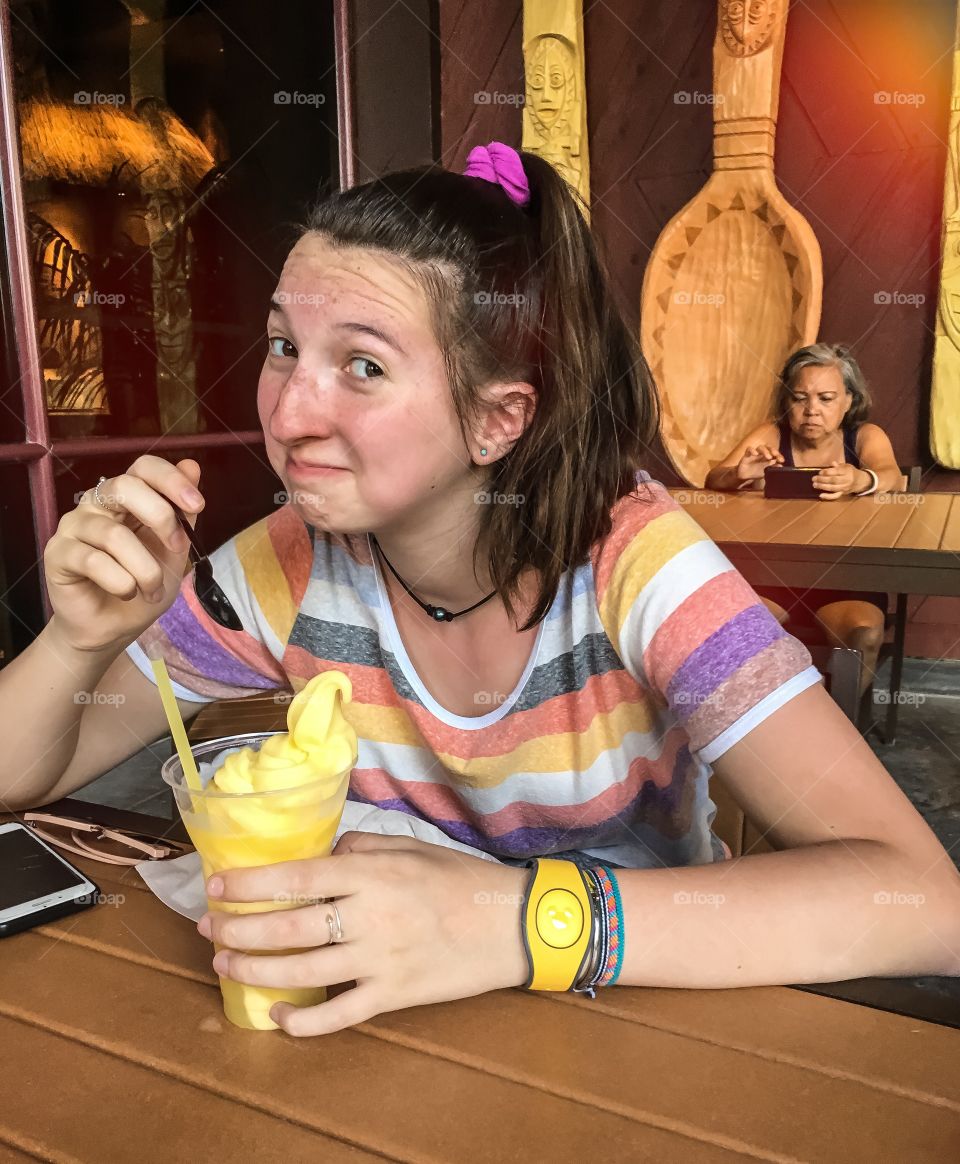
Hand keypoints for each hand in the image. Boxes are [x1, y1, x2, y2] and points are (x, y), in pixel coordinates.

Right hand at [44, 456, 204, 652]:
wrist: (112, 628)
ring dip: (144, 569)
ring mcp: (73, 527)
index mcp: (126, 497)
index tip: (197, 505)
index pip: (143, 467)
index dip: (171, 480)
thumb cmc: (142, 586)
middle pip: (124, 486)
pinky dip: (120, 582)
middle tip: (177, 548)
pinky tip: (126, 593)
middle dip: (160, 517)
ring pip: (114, 535)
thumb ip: (182, 513)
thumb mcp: (173, 551)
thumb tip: (191, 465)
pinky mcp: (57, 554)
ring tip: (151, 590)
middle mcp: (96, 504)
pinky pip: (93, 561)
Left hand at [198, 832, 528, 1036]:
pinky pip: (341, 1014)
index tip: (218, 886)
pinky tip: (279, 1017)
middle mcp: (370, 915)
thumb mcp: (411, 847)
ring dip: (258, 970)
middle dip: (240, 929)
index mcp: (372, 873)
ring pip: (304, 971)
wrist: (509, 923)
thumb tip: (324, 855)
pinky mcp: (393, 994)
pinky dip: (305, 1022)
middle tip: (210, 929)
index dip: (251, 884)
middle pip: (290, 926)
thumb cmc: (459, 879)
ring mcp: (380, 959)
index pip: (297, 877)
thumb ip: (362, 846)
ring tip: (226, 964)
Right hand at [736, 444, 783, 482]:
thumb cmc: (756, 473)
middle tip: (775, 455)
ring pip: (760, 447)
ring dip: (765, 451)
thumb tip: (781, 466)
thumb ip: (773, 469)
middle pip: (768, 447)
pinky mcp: (747, 455)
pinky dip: (752, 450)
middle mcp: (762, 454)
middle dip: (773, 450)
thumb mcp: (766, 472)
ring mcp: (754, 454)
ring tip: (768, 457)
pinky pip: (749, 449)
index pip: (774, 453)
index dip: (779, 455)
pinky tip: (755, 454)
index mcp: (768, 457)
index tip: (782, 460)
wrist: (744, 477)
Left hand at [811, 461, 864, 499]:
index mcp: (847, 471)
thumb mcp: (846, 466)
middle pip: (833, 480)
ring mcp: (844, 488)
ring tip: (814, 485)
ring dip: (822, 487)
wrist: (860, 481)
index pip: (836, 472)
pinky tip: (820, 495)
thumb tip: (832, 463)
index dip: (827, 472)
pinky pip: (835, 496)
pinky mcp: (843, 493)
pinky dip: (828, 496)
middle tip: (814, 478)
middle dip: (822, 479)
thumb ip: (838, 465)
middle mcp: (846, 480)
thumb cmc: (850, 472)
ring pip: (833, 488)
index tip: (820, 472)